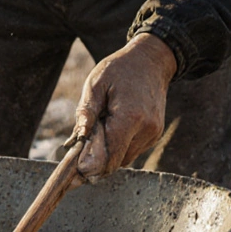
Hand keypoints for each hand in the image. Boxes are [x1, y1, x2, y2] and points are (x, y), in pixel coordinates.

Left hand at [73, 33, 177, 180]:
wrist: (151, 61)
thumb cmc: (119, 69)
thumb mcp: (96, 83)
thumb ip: (87, 112)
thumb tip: (78, 139)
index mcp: (130, 117)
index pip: (110, 155)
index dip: (91, 166)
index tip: (75, 170)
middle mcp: (146, 129)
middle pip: (116, 161)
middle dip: (97, 161)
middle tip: (80, 154)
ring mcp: (153, 133)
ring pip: (125, 159)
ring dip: (109, 153)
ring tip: (99, 132)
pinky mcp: (155, 134)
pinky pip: (133, 150)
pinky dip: (119, 147)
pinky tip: (113, 129)